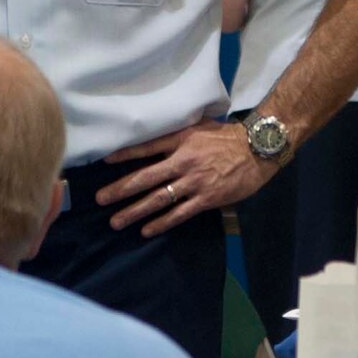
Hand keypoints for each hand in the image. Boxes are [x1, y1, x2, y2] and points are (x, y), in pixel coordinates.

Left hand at [100, 122, 278, 236]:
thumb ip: (177, 134)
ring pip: (158, 199)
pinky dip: (161, 223)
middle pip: (146, 177)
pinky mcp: (206, 199)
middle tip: (100, 199)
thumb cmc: (227, 137)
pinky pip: (179, 213)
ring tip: (116, 221)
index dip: (124, 154)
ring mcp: (194, 182)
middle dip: (120, 189)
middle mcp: (183, 161)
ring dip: (135, 211)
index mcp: (181, 140)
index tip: (104, 162)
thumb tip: (153, 138)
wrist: (257, 150)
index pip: (146, 147)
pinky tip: (146, 230)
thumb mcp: (199, 126)